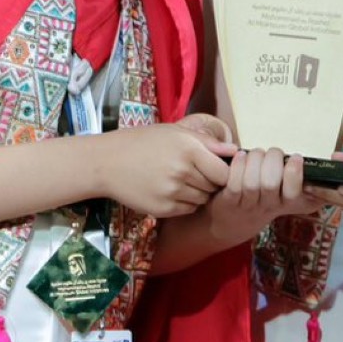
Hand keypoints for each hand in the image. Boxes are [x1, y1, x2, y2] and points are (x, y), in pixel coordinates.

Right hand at [99, 113, 235, 218]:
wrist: (107, 163)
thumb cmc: (143, 143)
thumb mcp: (175, 133)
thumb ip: (207, 142)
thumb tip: (235, 150)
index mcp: (189, 149)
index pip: (225, 171)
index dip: (224, 171)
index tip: (217, 168)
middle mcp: (182, 172)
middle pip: (214, 186)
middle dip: (211, 182)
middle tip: (195, 173)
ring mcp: (172, 192)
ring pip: (202, 199)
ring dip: (198, 193)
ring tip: (181, 180)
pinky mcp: (163, 209)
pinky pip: (188, 209)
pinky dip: (185, 202)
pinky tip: (171, 190)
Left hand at [200, 147, 318, 246]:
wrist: (232, 222)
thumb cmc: (265, 201)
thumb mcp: (290, 199)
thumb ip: (308, 189)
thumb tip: (336, 180)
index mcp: (287, 203)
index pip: (294, 193)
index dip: (295, 173)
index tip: (296, 158)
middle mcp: (268, 206)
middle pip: (271, 183)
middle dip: (273, 160)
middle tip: (273, 153)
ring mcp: (248, 205)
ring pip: (252, 182)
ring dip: (255, 160)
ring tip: (256, 154)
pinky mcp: (229, 202)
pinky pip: (234, 183)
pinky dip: (238, 165)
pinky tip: (240, 156)